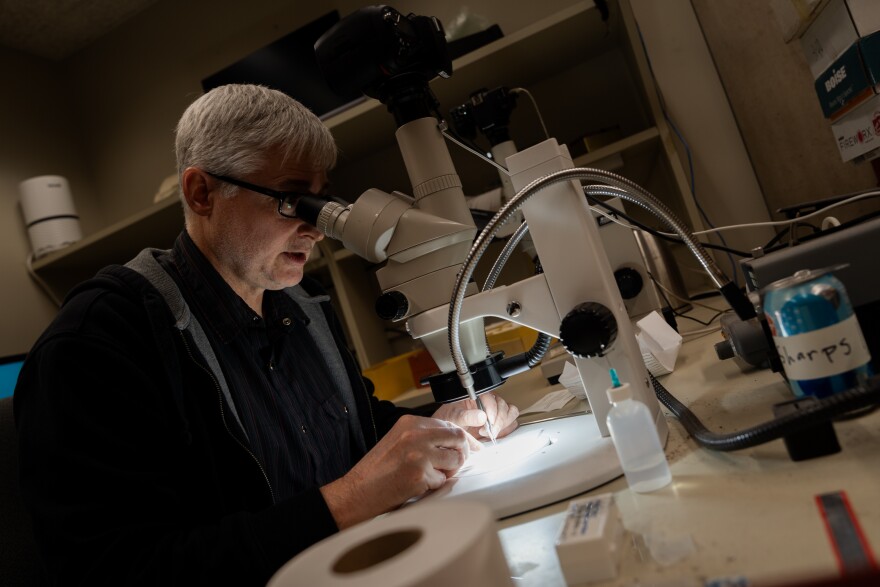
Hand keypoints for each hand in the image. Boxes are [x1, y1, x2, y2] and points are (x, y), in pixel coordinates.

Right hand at [319, 415, 479, 528]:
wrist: (356, 492)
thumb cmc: (376, 471)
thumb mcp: (398, 441)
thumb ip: (423, 436)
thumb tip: (453, 441)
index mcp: (410, 422)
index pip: (448, 425)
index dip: (461, 439)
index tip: (471, 448)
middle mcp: (415, 434)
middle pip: (458, 438)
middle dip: (462, 453)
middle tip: (456, 465)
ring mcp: (419, 453)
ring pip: (455, 460)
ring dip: (448, 472)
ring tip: (430, 476)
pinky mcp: (420, 474)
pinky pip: (443, 480)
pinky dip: (435, 486)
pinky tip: (417, 486)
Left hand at [432, 393, 518, 441]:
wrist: (449, 429)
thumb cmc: (449, 418)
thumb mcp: (454, 416)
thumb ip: (466, 416)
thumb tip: (481, 416)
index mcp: (478, 395)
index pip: (492, 399)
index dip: (492, 411)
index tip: (488, 423)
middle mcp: (488, 401)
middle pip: (504, 406)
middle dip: (498, 421)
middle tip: (489, 432)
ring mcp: (495, 411)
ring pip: (511, 413)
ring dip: (504, 424)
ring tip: (491, 433)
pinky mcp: (499, 422)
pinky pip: (511, 423)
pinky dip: (506, 429)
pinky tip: (495, 434)